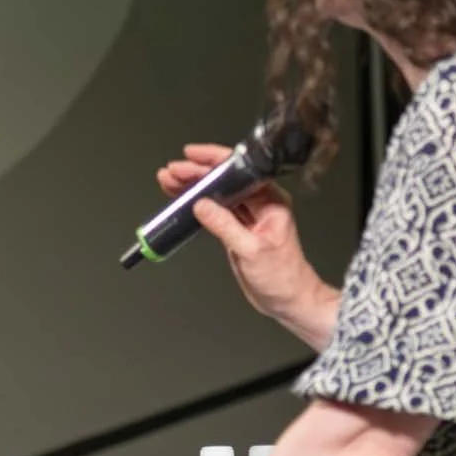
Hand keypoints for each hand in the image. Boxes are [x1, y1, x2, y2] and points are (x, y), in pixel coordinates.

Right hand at [157, 145, 335, 341]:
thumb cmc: (282, 276)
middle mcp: (259, 203)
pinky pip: (213, 211)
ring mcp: (246, 216)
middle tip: (171, 172)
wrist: (288, 300)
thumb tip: (201, 205)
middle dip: (196, 174)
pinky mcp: (236, 230)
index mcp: (270, 200)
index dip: (214, 160)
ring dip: (192, 188)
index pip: (239, 171)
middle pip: (224, 180)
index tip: (192, 155)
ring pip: (216, 194)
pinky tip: (180, 200)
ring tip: (168, 182)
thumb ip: (225, 225)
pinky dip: (195, 205)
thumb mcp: (251, 249)